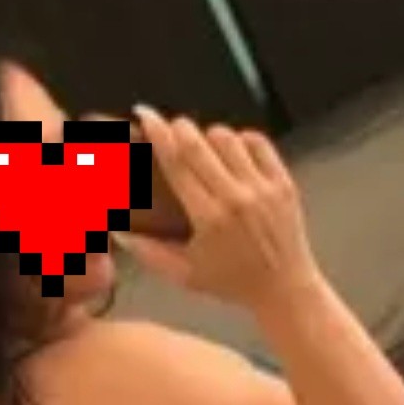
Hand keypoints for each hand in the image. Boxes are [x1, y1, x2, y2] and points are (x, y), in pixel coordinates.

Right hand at [114, 106, 321, 309]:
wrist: (285, 290)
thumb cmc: (232, 284)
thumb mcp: (186, 275)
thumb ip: (149, 254)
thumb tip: (118, 233)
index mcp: (209, 219)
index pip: (177, 163)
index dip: (158, 133)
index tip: (144, 114)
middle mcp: (236, 199)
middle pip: (199, 142)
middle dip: (180, 128)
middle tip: (173, 130)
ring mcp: (263, 188)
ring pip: (228, 138)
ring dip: (210, 137)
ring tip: (206, 150)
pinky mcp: (283, 183)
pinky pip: (258, 143)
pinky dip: (243, 140)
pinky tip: (235, 153)